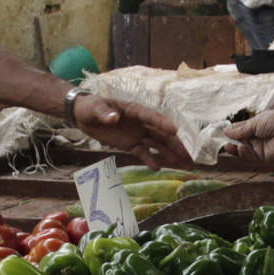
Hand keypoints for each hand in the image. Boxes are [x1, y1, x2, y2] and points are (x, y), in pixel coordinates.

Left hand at [74, 95, 191, 168]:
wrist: (84, 115)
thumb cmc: (91, 107)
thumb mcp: (95, 108)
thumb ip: (105, 113)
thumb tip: (114, 118)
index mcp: (134, 110)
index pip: (151, 117)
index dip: (162, 123)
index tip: (174, 130)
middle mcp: (140, 123)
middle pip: (160, 133)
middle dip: (174, 143)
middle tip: (188, 154)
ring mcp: (137, 134)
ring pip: (156, 144)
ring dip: (168, 153)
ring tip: (182, 163)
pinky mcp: (130, 144)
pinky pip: (143, 152)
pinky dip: (150, 159)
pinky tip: (158, 168)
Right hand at [222, 108, 273, 161]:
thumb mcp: (255, 122)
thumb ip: (240, 129)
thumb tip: (225, 132)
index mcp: (252, 127)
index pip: (236, 131)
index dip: (227, 133)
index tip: (217, 135)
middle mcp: (254, 138)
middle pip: (237, 142)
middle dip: (228, 143)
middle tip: (220, 144)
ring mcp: (257, 148)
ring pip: (241, 151)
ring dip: (234, 149)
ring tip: (228, 147)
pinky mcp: (261, 157)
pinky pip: (249, 157)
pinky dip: (243, 154)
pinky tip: (240, 149)